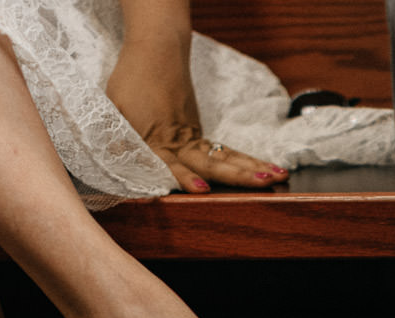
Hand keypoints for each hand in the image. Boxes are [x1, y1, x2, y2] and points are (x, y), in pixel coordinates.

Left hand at [105, 31, 288, 191]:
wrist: (156, 52)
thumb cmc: (132, 81)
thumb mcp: (115, 111)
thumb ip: (118, 139)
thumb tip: (118, 161)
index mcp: (156, 139)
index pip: (172, 164)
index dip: (186, 178)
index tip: (202, 189)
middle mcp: (180, 141)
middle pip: (212, 163)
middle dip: (239, 175)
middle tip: (263, 183)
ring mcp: (192, 136)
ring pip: (226, 157)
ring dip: (252, 168)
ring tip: (279, 176)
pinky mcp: (198, 132)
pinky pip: (224, 150)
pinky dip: (244, 160)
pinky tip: (262, 170)